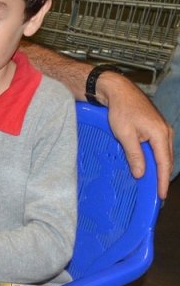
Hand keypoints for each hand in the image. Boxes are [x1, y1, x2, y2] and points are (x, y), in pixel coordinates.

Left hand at [100, 72, 173, 198]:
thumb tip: (141, 173)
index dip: (162, 180)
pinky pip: (158, 147)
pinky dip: (155, 158)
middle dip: (162, 176)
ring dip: (159, 167)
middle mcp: (166, 131)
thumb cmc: (121, 110)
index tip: (161, 194)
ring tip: (154, 182)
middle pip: (166, 159)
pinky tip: (149, 164)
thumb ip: (134, 155)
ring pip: (163, 153)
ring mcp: (162, 128)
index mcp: (160, 134)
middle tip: (158, 192)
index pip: (164, 163)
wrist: (119, 91)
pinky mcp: (156, 127)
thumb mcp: (125, 135)